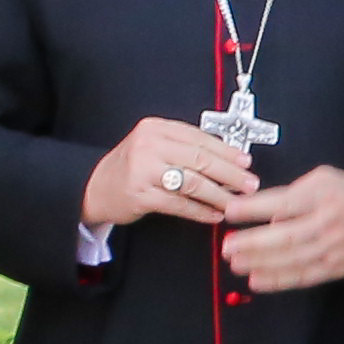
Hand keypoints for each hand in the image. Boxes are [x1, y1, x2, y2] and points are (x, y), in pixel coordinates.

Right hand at [84, 119, 260, 233]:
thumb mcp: (153, 146)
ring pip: (192, 183)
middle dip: (230, 174)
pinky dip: (200, 211)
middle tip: (249, 184)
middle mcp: (149, 145)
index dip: (227, 151)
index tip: (246, 161)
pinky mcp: (141, 195)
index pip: (199, 138)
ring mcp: (143, 170)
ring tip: (235, 202)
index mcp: (155, 128)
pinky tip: (213, 214)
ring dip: (219, 195)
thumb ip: (183, 147)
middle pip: (200, 159)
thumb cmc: (130, 167)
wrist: (94, 187)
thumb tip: (228, 157)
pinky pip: (179, 204)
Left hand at [221, 167, 343, 295]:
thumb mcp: (326, 179)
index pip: (283, 203)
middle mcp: (326, 223)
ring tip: (236, 262)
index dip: (253, 209)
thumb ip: (293, 191)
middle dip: (252, 243)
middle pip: (284, 236)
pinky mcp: (333, 268)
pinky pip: (302, 276)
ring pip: (289, 259)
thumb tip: (261, 208)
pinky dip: (277, 280)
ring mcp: (330, 249)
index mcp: (323, 196)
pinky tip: (257, 280)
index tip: (230, 211)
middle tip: (227, 246)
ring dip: (259, 263)